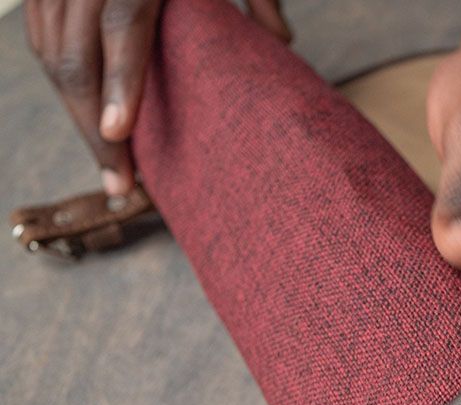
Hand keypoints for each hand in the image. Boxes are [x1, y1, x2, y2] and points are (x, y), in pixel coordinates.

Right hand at [24, 0, 289, 195]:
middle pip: (73, 52)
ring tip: (108, 164)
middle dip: (93, 125)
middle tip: (120, 184)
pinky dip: (59, 80)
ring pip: (49, 51)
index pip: (121, 23)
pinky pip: (38, 34)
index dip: (120, 83)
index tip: (121, 138)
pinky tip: (86, 116)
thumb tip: (282, 42)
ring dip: (75, 113)